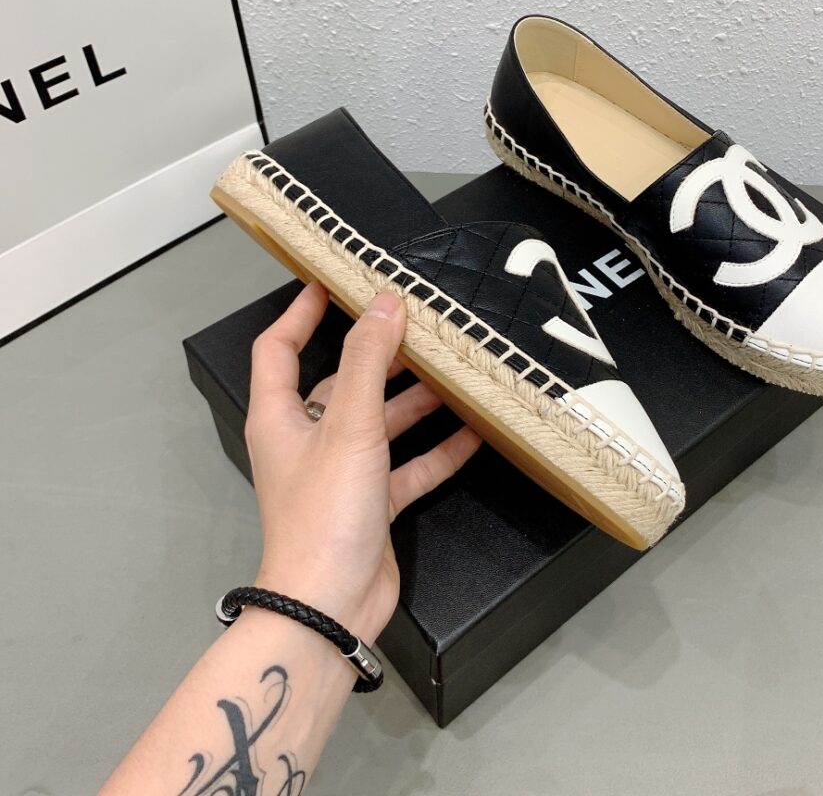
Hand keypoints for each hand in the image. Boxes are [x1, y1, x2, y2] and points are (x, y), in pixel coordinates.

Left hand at [245, 282, 480, 639]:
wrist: (330, 607)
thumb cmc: (324, 512)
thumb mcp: (349, 425)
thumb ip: (367, 361)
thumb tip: (385, 301)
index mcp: (282, 416)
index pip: (280, 349)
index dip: (301, 312)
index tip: (332, 281)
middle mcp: (308, 439)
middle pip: (343, 382)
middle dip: (381, 356)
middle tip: (422, 327)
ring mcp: (342, 474)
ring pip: (381, 424)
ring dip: (417, 402)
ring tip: (457, 375)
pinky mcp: (373, 504)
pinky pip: (409, 466)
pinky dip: (438, 451)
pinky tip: (475, 434)